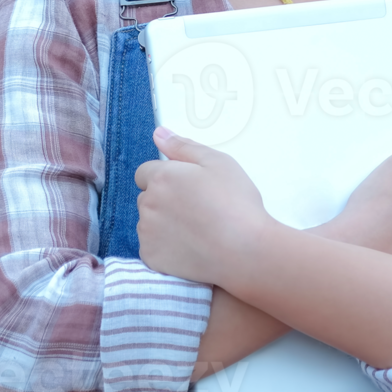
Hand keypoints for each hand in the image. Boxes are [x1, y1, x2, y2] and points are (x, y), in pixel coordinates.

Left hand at [134, 127, 272, 284]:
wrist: (245, 251)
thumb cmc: (235, 203)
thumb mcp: (217, 162)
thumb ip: (183, 146)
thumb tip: (159, 133)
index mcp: (161, 177)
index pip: (146, 172)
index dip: (167, 177)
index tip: (188, 187)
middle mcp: (147, 203)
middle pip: (148, 197)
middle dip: (165, 199)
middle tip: (197, 207)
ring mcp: (147, 233)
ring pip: (149, 222)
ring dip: (164, 223)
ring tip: (197, 228)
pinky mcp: (151, 257)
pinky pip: (152, 247)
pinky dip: (166, 247)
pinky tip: (191, 246)